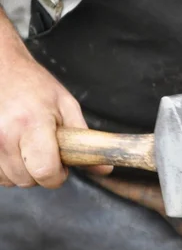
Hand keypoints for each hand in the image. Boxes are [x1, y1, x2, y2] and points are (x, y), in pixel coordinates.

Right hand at [0, 13, 111, 187]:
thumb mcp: (66, 106)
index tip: (61, 165)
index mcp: (32, 123)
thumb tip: (104, 169)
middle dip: (41, 172)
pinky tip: (13, 148)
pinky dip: (7, 168)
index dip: (57, 175)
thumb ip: (85, 140)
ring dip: (23, 171)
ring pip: (10, 180)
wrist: (1, 68)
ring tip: (27, 145)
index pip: (45, 171)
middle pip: (28, 180)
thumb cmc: (34, 86)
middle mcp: (5, 134)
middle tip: (44, 150)